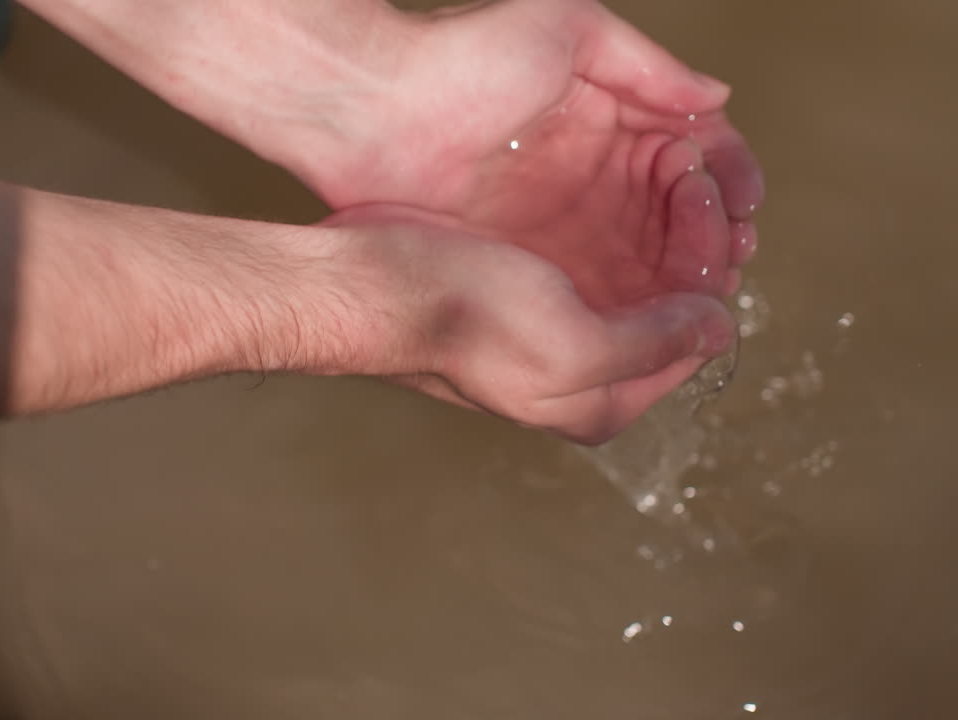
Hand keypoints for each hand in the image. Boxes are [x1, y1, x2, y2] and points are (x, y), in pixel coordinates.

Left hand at [296, 0, 764, 306]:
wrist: (369, 114)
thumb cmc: (458, 59)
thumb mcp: (563, 30)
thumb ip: (644, 64)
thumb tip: (715, 97)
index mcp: (608, 117)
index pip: (690, 154)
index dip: (725, 178)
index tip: (745, 201)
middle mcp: (591, 174)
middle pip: (677, 214)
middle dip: (714, 231)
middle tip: (733, 250)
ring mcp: (562, 221)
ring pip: (645, 254)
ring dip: (684, 269)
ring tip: (710, 279)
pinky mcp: (529, 258)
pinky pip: (597, 285)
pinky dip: (634, 297)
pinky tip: (658, 304)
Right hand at [325, 207, 735, 443]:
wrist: (367, 279)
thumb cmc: (459, 315)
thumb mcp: (569, 347)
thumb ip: (651, 344)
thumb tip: (719, 328)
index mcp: (600, 402)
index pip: (694, 341)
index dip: (712, 272)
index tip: (710, 207)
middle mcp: (583, 372)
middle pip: (669, 305)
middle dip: (692, 238)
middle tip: (688, 171)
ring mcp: (553, 327)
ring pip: (638, 271)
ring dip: (661, 215)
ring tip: (668, 158)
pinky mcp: (527, 286)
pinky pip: (599, 250)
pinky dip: (624, 209)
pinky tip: (628, 167)